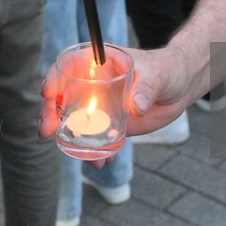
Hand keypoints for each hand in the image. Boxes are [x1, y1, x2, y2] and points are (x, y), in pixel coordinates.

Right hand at [38, 44, 197, 166]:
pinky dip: (93, 153)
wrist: (179, 88)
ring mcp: (98, 105)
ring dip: (66, 138)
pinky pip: (94, 139)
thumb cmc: (168, 70)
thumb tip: (137, 105)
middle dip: (49, 113)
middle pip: (61, 95)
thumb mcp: (160, 74)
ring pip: (72, 121)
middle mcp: (92, 83)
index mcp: (99, 61)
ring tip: (74, 153)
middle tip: (47, 131)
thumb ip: (149, 86)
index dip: (53, 77)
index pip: (68, 65)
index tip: (48, 93)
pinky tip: (100, 163)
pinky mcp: (108, 124)